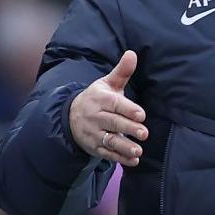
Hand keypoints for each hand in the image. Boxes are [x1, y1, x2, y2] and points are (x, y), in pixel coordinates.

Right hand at [69, 50, 147, 166]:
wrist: (70, 116)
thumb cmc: (97, 98)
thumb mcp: (107, 83)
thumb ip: (122, 72)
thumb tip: (132, 53)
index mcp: (100, 99)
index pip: (114, 104)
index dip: (127, 109)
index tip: (141, 114)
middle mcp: (95, 116)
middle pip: (112, 123)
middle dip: (128, 128)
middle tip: (144, 133)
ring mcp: (94, 133)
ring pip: (109, 140)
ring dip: (124, 146)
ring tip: (138, 150)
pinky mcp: (94, 147)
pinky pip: (107, 154)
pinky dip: (119, 158)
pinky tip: (133, 160)